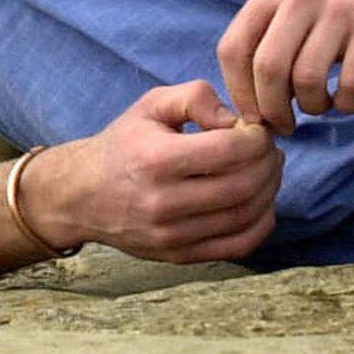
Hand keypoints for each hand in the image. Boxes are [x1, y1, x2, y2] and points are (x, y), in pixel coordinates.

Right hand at [24, 82, 281, 261]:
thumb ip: (195, 97)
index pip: (228, 151)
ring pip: (244, 216)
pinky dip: (261, 224)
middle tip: (270, 149)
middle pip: (242, 185)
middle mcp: (163, 202)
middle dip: (268, 163)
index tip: (258, 130)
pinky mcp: (179, 256)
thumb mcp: (151, 105)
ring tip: (267, 170)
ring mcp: (172, 235)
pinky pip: (238, 246)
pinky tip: (262, 203)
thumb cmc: (124, 144)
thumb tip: (236, 121)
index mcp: (156, 159)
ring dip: (269, 190)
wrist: (84, 194)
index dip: (257, 139)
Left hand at [217, 0, 353, 125]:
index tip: (253, 114)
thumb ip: (270, 37)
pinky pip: (351, 84)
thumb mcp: (296, 0)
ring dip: (311, 107)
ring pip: (307, 80)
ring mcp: (338, 10)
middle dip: (272, 110)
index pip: (232, 48)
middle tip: (285, 125)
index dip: (238, 91)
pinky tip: (348, 100)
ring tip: (321, 105)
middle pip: (267, 68)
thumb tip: (253, 100)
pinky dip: (346, 104)